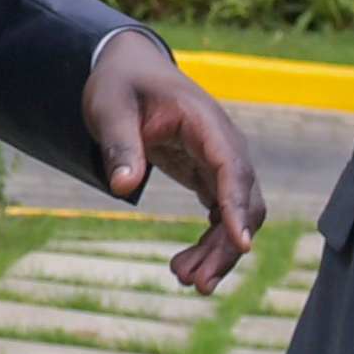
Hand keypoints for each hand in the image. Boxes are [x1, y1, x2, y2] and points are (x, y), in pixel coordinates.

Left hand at [80, 35, 257, 291]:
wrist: (128, 70)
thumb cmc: (120, 84)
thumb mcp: (109, 107)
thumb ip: (120, 144)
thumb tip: (124, 186)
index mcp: (205, 122)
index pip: (232, 167)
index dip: (238, 206)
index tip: (242, 243)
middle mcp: (223, 144)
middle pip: (244, 200)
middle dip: (228, 244)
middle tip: (198, 283)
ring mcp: (220, 162)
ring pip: (236, 214)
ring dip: (218, 250)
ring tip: (185, 280)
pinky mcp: (209, 175)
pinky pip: (221, 214)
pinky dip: (210, 241)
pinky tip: (186, 264)